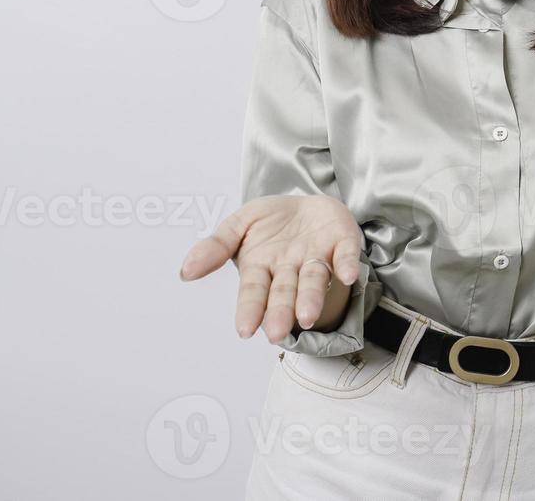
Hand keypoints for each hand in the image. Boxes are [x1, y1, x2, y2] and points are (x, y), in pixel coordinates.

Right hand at [179, 194, 363, 342]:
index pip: (254, 291)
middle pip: (285, 292)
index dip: (250, 309)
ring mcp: (317, 257)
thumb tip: (185, 271)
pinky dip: (347, 264)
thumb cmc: (271, 221)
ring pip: (314, 280)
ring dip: (312, 297)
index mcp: (262, 266)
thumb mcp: (237, 224)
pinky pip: (346, 254)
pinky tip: (348, 275)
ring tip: (308, 316)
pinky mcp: (342, 243)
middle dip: (281, 312)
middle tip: (278, 332)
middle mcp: (291, 268)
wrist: (307, 202)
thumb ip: (215, 246)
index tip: (244, 330)